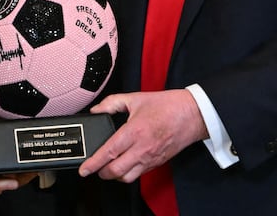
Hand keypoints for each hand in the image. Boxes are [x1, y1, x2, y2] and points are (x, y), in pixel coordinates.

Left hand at [77, 90, 207, 181]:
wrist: (192, 114)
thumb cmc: (167, 106)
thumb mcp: (136, 98)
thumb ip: (112, 103)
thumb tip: (97, 109)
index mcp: (135, 131)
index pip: (109, 152)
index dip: (93, 163)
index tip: (84, 169)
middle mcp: (142, 148)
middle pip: (116, 171)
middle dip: (101, 173)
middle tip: (94, 169)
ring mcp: (150, 158)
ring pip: (127, 177)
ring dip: (115, 176)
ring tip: (108, 168)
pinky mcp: (157, 163)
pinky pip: (139, 175)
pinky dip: (128, 174)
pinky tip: (124, 165)